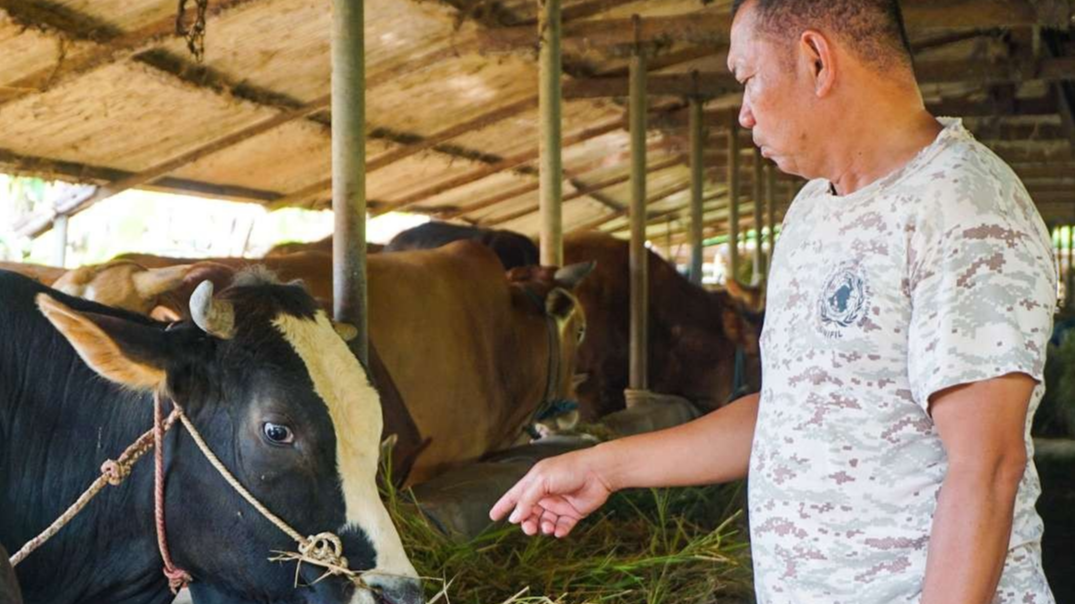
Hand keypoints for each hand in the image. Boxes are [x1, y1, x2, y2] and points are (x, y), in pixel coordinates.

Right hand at [489, 450, 613, 537]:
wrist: (598, 472)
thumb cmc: (569, 469)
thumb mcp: (542, 481)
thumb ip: (527, 499)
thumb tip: (514, 518)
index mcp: (535, 482)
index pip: (515, 495)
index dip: (503, 505)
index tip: (492, 516)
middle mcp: (545, 494)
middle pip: (528, 514)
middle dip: (526, 523)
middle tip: (529, 528)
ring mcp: (559, 504)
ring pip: (543, 522)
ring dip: (542, 527)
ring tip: (547, 527)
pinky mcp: (572, 513)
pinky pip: (561, 527)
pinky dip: (558, 531)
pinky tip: (559, 530)